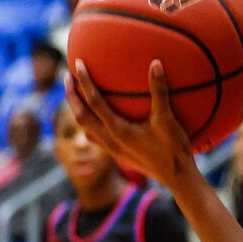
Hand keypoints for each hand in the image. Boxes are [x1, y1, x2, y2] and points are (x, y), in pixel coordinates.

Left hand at [67, 58, 196, 180]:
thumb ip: (159, 91)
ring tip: (75, 95)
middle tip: (66, 76)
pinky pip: (95, 137)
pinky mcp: (118, 154)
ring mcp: (112, 149)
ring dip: (77, 110)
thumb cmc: (173, 149)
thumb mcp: (167, 119)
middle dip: (71, 96)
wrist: (177, 178)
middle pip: (81, 116)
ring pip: (85, 128)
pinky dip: (89, 124)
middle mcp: (110, 140)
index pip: (94, 102)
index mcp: (118, 130)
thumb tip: (155, 63)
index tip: (78, 64)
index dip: (84, 82)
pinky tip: (95, 119)